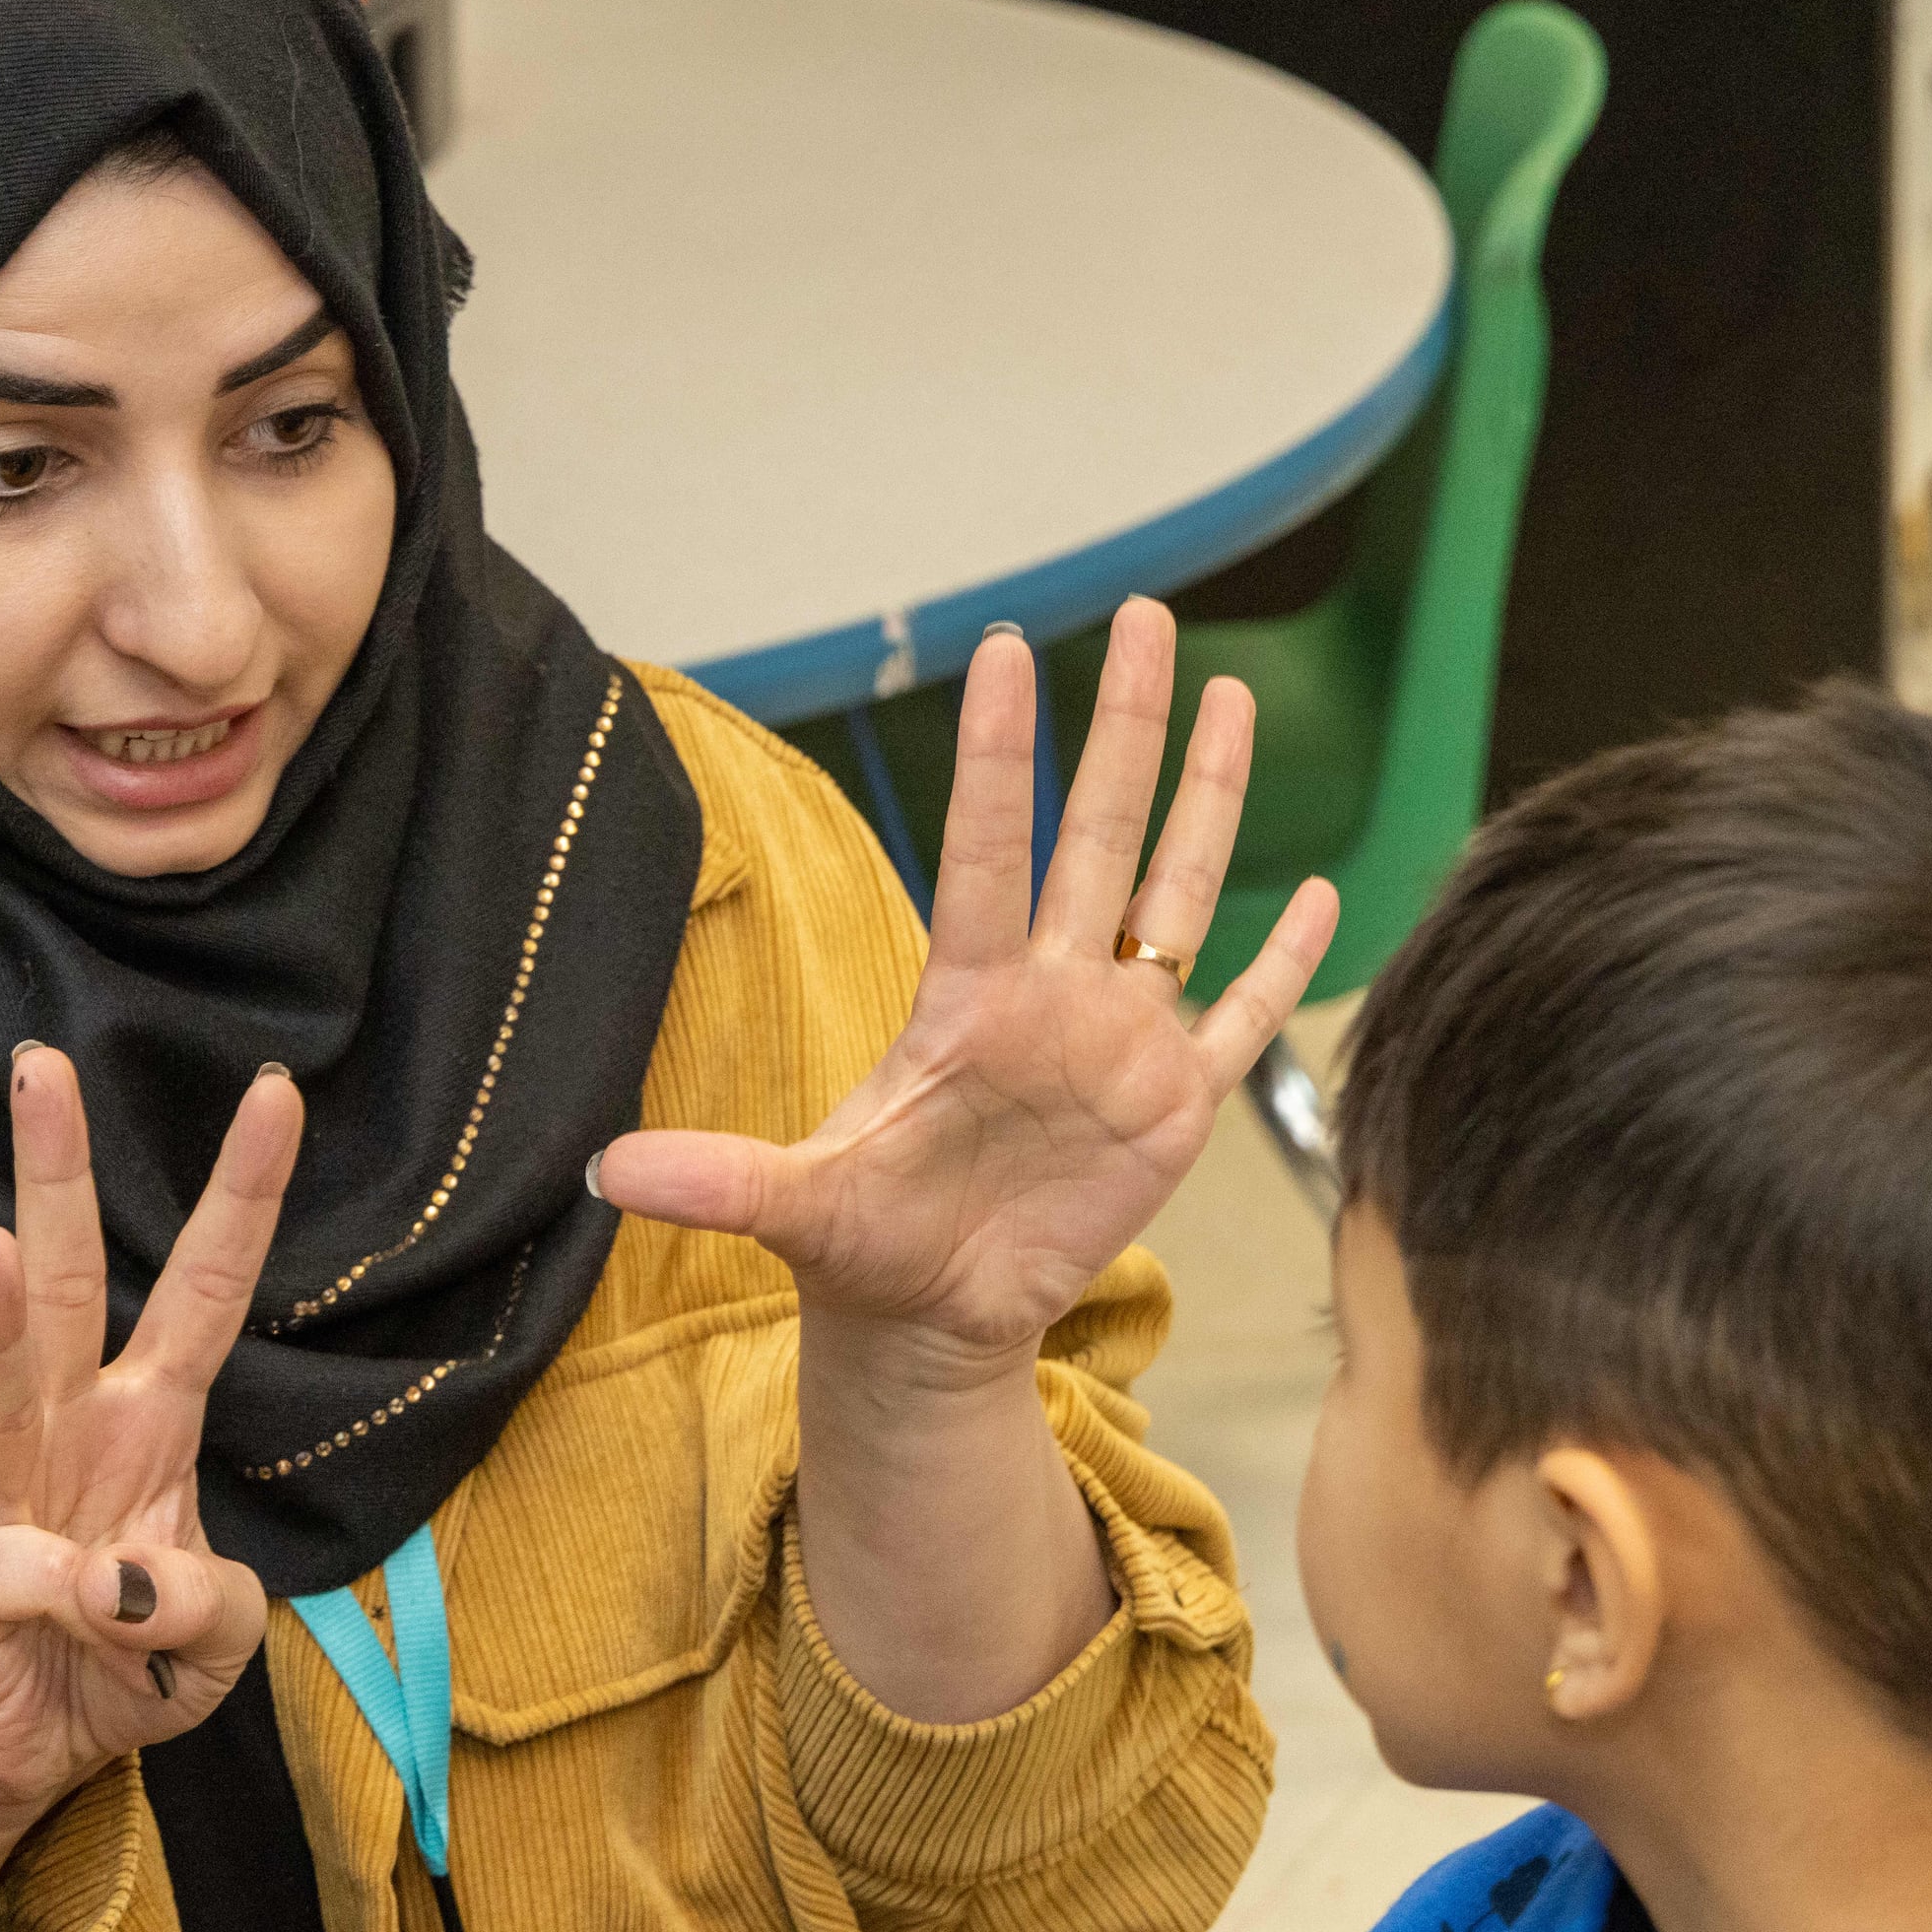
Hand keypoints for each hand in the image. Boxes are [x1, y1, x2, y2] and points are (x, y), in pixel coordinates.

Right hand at [0, 1049, 302, 1931]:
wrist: (10, 1769)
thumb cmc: (113, 1677)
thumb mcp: (212, 1654)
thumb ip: (217, 1607)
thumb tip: (133, 1576)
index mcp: (145, 1425)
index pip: (202, 1292)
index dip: (241, 1199)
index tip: (277, 1096)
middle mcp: (65, 1431)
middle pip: (72, 1280)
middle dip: (57, 1169)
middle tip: (43, 1063)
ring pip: (1, 1376)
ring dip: (0, 1309)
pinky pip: (25, 1570)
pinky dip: (75, 1605)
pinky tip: (90, 1623)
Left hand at [598, 597, 1337, 1390]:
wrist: (934, 1317)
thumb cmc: (866, 1247)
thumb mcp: (793, 1209)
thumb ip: (716, 1180)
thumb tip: (603, 1173)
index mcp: (967, 997)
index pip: (989, 849)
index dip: (1000, 755)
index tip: (1008, 649)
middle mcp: (1053, 994)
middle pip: (1099, 832)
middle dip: (1124, 726)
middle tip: (1142, 614)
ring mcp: (1121, 1042)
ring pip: (1180, 891)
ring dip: (1210, 798)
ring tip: (1233, 695)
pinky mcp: (1176, 1107)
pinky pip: (1246, 1018)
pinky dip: (1289, 964)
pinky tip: (1328, 891)